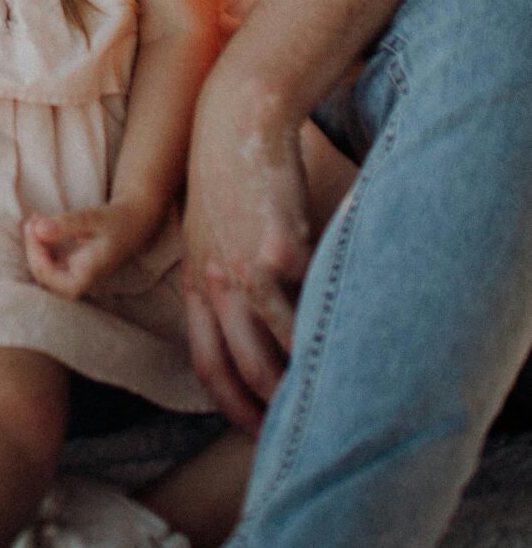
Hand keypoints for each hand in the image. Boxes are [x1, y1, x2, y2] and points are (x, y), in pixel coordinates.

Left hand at [24, 198, 160, 298]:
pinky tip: (40, 224)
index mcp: (87, 276)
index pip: (49, 278)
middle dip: (33, 249)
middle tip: (31, 220)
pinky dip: (42, 245)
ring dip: (35, 246)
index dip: (35, 253)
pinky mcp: (73, 268)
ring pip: (45, 271)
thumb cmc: (116, 221)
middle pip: (44, 277)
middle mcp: (81, 282)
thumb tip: (38, 229)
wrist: (135, 223)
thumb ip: (66, 224)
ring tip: (34, 219)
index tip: (33, 226)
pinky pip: (50, 263)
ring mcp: (77, 277)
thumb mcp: (92, 218)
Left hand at [182, 68, 312, 430]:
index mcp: (198, 281)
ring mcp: (249, 268)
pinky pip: (310, 304)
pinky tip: (348, 343)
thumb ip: (227, 275)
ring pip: (276, 347)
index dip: (230, 402)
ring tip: (331, 397)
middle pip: (241, 366)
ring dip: (302, 378)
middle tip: (297, 431)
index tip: (256, 427)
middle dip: (269, 407)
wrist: (237, 117)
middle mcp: (218, 282)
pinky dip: (329, 330)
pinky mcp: (283, 248)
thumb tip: (258, 319)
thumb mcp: (213, 229)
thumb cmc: (230, 173)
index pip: (207, 362)